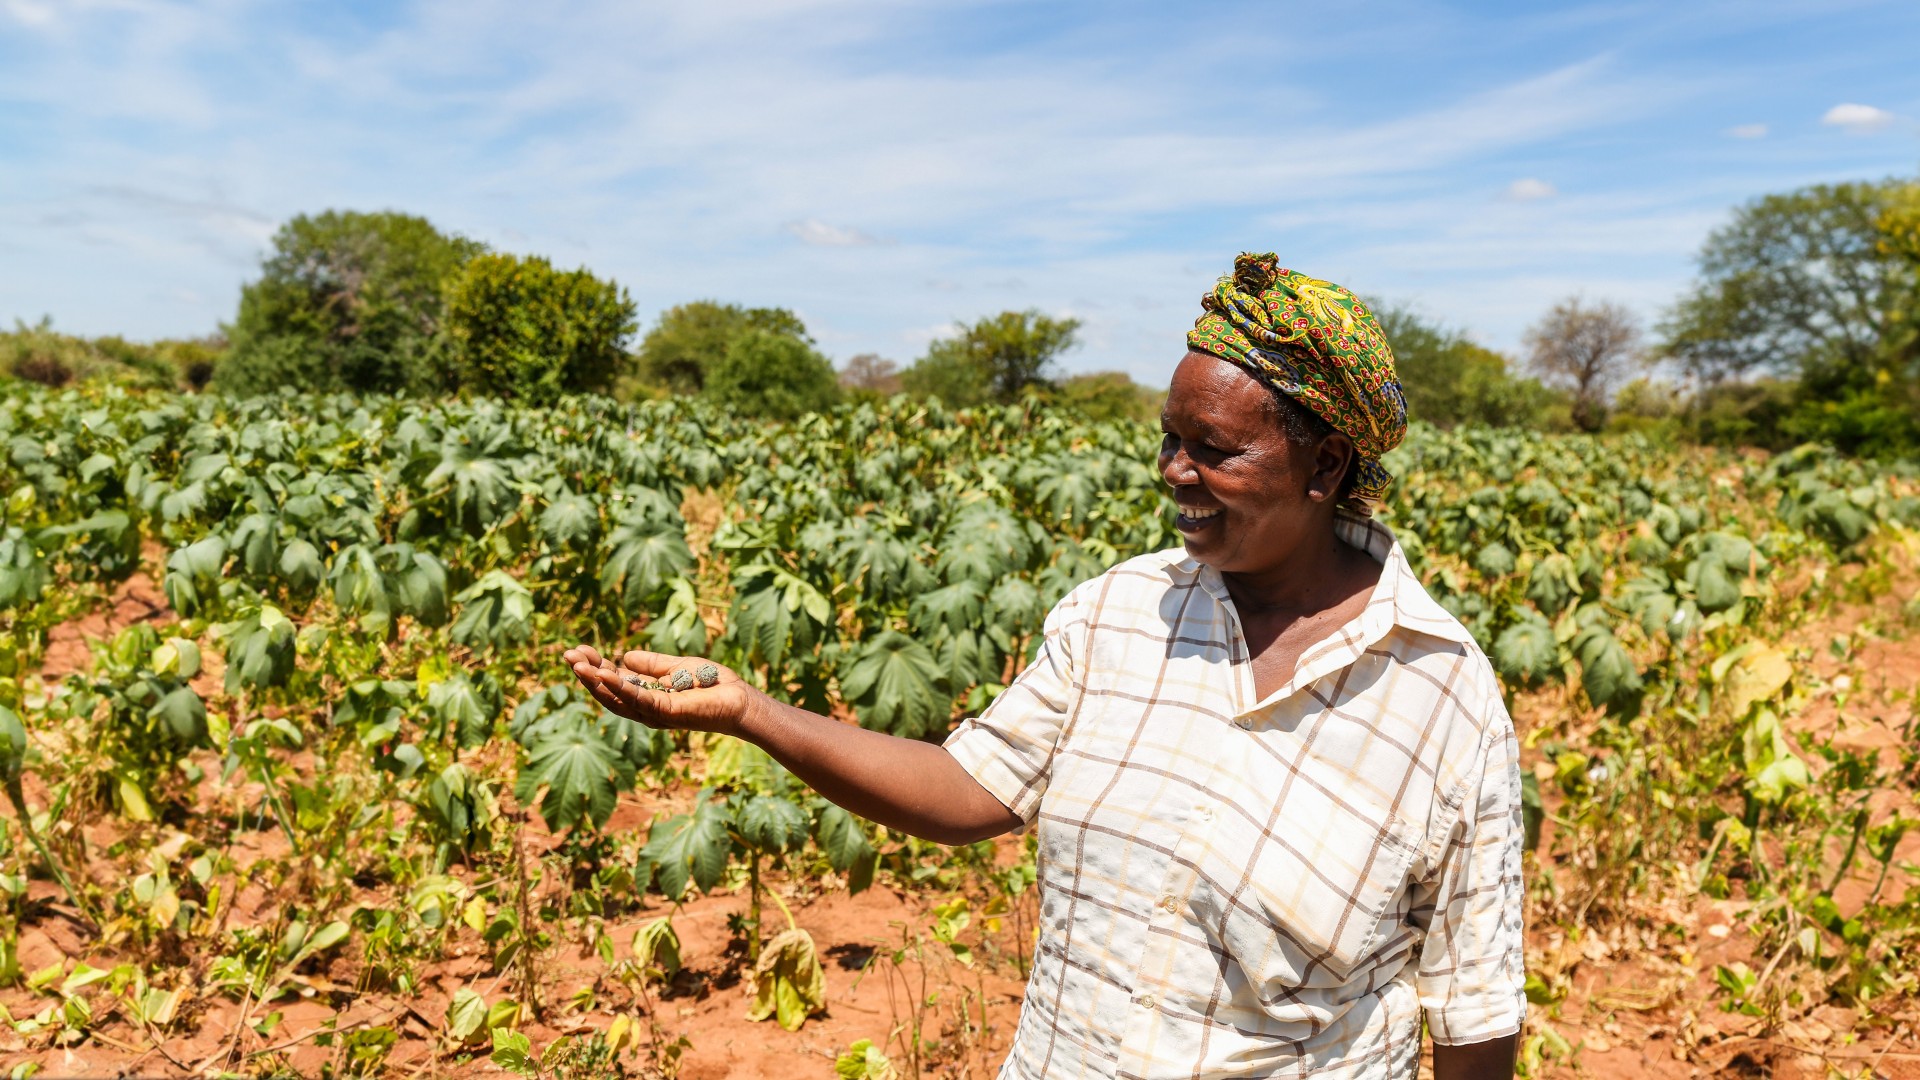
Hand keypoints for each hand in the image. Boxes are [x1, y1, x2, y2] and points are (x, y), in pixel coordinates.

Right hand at [563, 644, 757, 736]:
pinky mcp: (667, 712)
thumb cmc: (712, 684)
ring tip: (577, 664)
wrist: (739, 699)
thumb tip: (625, 657)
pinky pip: (638, 699)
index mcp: (645, 695)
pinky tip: (605, 672)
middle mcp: (645, 708)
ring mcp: (654, 713)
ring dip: (595, 681)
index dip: (594, 666)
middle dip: (587, 674)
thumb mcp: (675, 666)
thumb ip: (651, 664)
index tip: (578, 649)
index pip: (613, 682)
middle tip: (568, 655)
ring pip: (617, 699)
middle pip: (608, 693)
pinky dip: (620, 686)